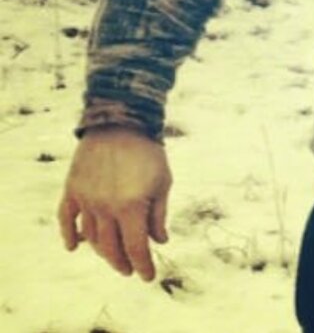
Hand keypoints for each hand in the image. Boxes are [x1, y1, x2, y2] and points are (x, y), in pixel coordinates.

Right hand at [58, 126, 171, 281]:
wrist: (120, 121)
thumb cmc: (148, 151)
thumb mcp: (163, 182)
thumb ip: (159, 215)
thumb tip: (160, 241)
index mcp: (132, 208)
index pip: (137, 248)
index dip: (143, 265)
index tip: (149, 276)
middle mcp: (106, 208)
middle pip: (112, 248)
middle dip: (123, 263)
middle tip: (130, 269)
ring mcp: (86, 200)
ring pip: (91, 238)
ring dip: (102, 251)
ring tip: (113, 255)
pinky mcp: (73, 190)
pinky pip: (66, 219)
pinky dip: (68, 235)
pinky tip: (74, 246)